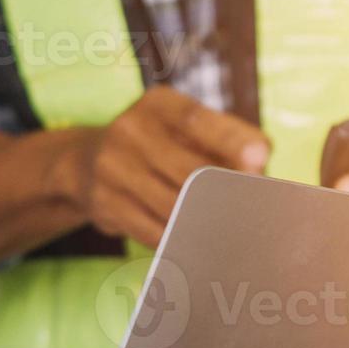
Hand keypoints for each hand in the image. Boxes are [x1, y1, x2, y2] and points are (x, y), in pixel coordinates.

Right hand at [63, 86, 269, 245]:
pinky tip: (197, 242)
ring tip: (233, 230)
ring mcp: (112, 168)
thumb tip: (260, 173)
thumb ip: (226, 140)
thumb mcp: (185, 128)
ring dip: (207, 222)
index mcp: (157, 104)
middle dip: (225, 193)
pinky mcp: (105, 204)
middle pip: (188, 170)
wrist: (87, 162)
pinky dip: (180, 239)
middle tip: (256, 210)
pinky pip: (153, 231)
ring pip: (172, 206)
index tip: (260, 161)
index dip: (230, 141)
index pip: (196, 120)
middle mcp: (130, 130)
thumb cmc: (160, 144)